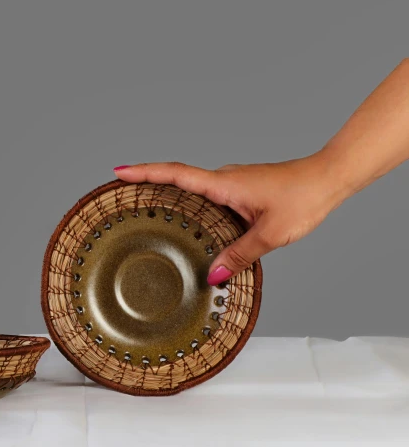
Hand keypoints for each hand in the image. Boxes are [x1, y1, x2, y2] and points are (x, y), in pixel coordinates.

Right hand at [113, 154, 349, 284]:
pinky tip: (193, 224)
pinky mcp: (240, 189)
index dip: (144, 172)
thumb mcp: (269, 234)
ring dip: (170, 194)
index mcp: (223, 184)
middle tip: (122, 193)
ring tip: (149, 212)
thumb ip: (238, 255)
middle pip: (176, 177)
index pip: (174, 173)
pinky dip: (193, 204)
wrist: (328, 178)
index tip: (119, 171)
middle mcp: (223, 179)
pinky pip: (208, 195)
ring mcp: (231, 183)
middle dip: (146, 181)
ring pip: (193, 188)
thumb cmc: (303, 199)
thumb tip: (212, 274)